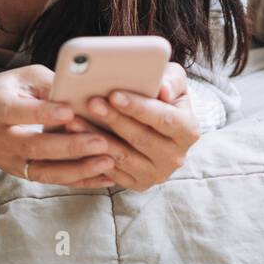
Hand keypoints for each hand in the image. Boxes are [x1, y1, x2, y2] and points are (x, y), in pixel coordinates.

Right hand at [0, 64, 119, 188]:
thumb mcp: (24, 77)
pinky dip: (79, 180)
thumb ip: (51, 83)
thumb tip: (85, 89)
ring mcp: (9, 160)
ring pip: (43, 171)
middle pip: (33, 146)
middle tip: (100, 141)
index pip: (18, 111)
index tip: (69, 111)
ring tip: (108, 161)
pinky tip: (106, 176)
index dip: (43, 113)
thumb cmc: (9, 91)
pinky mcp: (21, 173)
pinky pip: (52, 180)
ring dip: (77, 169)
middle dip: (68, 146)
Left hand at [64, 62, 198, 190]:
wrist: (160, 125)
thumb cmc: (163, 96)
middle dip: (114, 119)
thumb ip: (172, 79)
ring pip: (122, 157)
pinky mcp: (138, 184)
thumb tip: (163, 90)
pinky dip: (91, 156)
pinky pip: (111, 172)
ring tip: (75, 120)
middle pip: (141, 138)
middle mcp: (176, 157)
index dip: (139, 107)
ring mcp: (157, 174)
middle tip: (91, 103)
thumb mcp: (174, 81)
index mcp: (188, 131)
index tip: (114, 94)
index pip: (164, 119)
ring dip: (96, 138)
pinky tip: (76, 139)